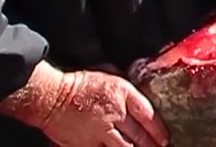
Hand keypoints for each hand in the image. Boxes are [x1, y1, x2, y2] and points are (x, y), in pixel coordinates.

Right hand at [43, 70, 169, 146]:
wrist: (50, 98)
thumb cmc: (77, 84)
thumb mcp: (108, 75)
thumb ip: (125, 90)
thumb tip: (141, 97)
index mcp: (121, 94)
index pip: (148, 114)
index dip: (159, 129)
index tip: (165, 138)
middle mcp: (114, 113)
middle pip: (140, 135)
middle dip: (153, 146)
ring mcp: (100, 132)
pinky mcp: (87, 145)